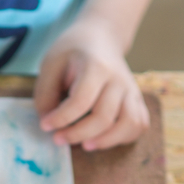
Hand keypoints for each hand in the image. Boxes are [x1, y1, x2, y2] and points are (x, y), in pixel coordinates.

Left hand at [34, 15, 149, 150]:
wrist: (101, 37)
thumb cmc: (73, 51)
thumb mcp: (51, 64)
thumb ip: (45, 94)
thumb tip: (48, 123)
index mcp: (96, 66)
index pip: (81, 101)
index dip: (61, 119)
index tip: (45, 125)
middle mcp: (118, 79)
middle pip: (104, 117)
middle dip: (78, 134)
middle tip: (58, 139)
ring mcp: (131, 90)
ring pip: (129, 124)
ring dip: (106, 141)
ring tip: (85, 145)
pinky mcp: (137, 100)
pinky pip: (139, 125)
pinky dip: (124, 137)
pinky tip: (104, 138)